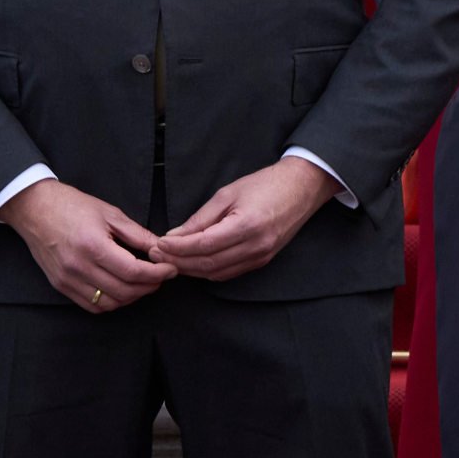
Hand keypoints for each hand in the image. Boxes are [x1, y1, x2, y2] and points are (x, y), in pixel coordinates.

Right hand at [0, 177, 176, 312]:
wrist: (34, 209)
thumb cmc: (72, 206)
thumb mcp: (110, 213)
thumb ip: (138, 234)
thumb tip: (161, 248)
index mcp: (93, 245)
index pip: (133, 272)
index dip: (157, 274)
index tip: (170, 269)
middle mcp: (78, 267)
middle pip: (124, 291)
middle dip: (149, 286)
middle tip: (160, 276)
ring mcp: (67, 279)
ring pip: (109, 303)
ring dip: (131, 297)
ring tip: (142, 283)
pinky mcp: (60, 285)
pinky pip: (92, 306)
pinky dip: (111, 302)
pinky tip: (120, 289)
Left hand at [156, 158, 336, 280]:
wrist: (302, 189)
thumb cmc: (265, 185)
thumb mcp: (228, 194)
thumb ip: (201, 218)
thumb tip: (174, 236)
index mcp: (247, 225)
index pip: (204, 245)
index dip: (178, 248)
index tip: (159, 245)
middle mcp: (256, 246)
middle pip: (208, 263)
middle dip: (179, 262)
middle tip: (157, 256)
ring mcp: (261, 256)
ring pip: (217, 273)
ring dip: (191, 269)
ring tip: (170, 261)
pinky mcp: (263, 260)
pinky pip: (229, 272)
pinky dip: (208, 271)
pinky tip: (193, 263)